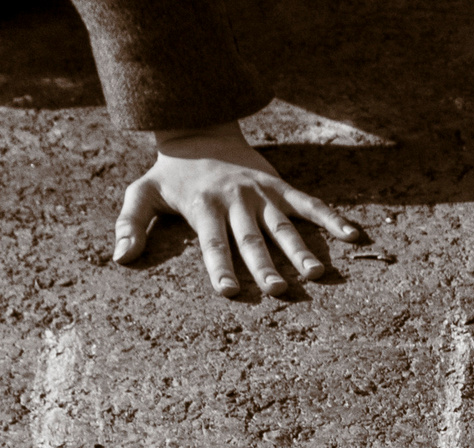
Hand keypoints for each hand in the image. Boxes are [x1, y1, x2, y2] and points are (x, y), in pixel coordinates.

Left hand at [115, 122, 357, 297]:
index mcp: (204, 207)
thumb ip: (130, 225)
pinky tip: (353, 236)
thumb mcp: (142, 193)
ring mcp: (262, 194)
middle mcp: (236, 201)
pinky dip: (332, 218)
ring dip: (301, 250)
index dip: (220, 267)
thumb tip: (120, 259)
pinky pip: (310, 204)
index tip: (229, 292)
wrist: (200, 129)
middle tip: (278, 291)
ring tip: (316, 274)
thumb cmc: (171, 174)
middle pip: (251, 239)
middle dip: (264, 265)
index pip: (212, 243)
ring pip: (284, 226)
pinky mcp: (280, 187)